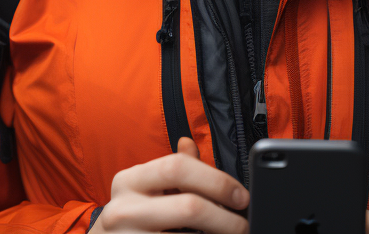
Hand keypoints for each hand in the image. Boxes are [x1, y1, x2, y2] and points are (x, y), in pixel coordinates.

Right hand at [90, 137, 249, 233]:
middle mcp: (124, 210)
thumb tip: (189, 143)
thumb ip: (173, 169)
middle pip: (190, 208)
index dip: (217, 181)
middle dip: (226, 219)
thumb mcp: (145, 187)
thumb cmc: (132, 214)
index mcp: (130, 181)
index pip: (178, 168)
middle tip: (243, 225)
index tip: (241, 196)